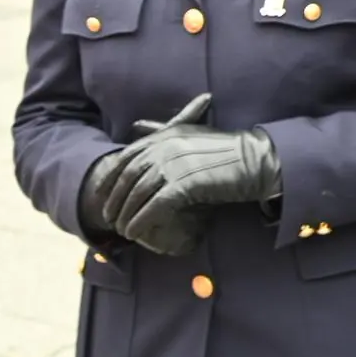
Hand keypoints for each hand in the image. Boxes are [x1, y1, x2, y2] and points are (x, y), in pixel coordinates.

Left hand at [76, 93, 211, 246]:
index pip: (125, 158)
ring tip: (123, 230)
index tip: (101, 196)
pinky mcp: (184, 184)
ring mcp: (174, 165)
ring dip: (125, 215)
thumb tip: (137, 124)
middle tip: (110, 219)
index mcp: (165, 135)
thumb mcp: (190, 131)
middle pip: (128, 178)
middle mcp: (165, 147)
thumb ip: (162, 129)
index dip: (109, 179)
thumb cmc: (224, 148)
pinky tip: (135, 232)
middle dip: (114, 201)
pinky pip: (153, 207)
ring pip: (137, 194)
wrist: (254, 160)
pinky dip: (140, 221)